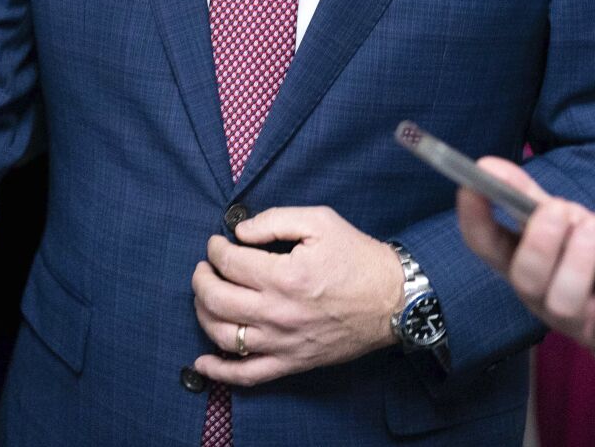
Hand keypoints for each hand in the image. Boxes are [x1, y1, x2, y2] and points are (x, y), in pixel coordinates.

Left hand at [190, 205, 402, 385]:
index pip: (229, 263)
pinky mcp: (291, 362)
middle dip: (201, 279)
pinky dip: (220, 371)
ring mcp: (283, 342)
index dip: (215, 249)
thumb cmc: (358, 258)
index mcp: (285, 276)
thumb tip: (241, 231)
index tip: (217, 243)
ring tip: (206, 297)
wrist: (392, 300)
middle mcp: (278, 312)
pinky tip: (203, 361)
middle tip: (205, 267)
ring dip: (203, 314)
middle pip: (216, 299)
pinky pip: (248, 374)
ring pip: (223, 335)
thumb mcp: (320, 222)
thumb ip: (275, 220)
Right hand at [455, 156, 594, 357]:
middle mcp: (540, 295)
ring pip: (565, 299)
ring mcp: (575, 318)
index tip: (471, 185)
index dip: (473, 219)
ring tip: (593, 223)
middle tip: (556, 208)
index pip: (484, 246)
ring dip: (579, 259)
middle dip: (538, 243)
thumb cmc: (583, 256)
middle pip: (524, 279)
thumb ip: (525, 195)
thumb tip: (488, 165)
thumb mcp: (558, 223)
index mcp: (518, 264)